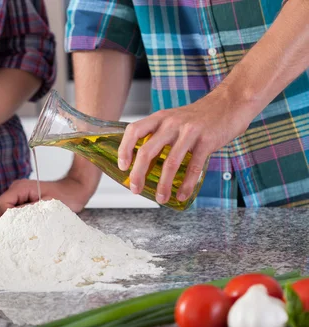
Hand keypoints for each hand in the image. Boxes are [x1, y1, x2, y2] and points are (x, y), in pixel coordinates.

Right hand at [0, 177, 91, 216]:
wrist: (74, 191)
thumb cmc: (65, 197)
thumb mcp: (46, 207)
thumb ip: (27, 212)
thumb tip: (12, 221)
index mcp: (20, 188)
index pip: (2, 204)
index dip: (7, 217)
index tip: (19, 225)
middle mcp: (16, 189)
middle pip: (1, 207)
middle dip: (9, 219)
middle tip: (22, 227)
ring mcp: (19, 194)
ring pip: (7, 210)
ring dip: (15, 219)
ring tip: (28, 224)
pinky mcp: (23, 200)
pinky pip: (15, 210)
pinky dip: (20, 218)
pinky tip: (31, 222)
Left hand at [117, 92, 252, 203]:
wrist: (230, 102)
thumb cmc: (199, 117)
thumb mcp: (174, 119)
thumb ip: (159, 135)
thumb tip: (143, 164)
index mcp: (160, 118)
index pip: (133, 131)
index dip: (124, 149)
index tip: (122, 167)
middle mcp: (171, 123)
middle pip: (147, 151)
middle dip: (138, 174)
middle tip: (135, 189)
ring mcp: (189, 132)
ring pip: (170, 163)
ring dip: (163, 184)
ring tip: (161, 198)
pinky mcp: (207, 141)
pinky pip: (194, 167)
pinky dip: (187, 184)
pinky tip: (182, 195)